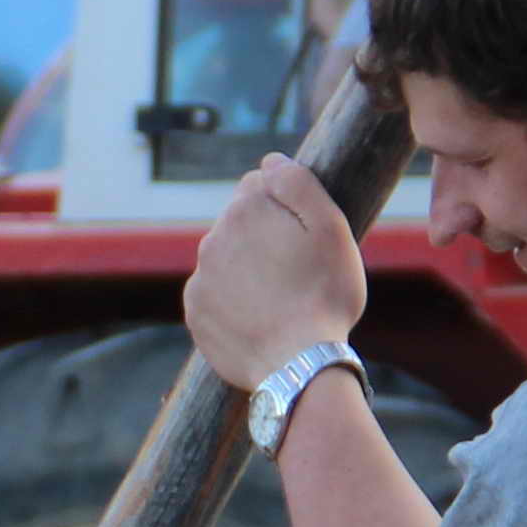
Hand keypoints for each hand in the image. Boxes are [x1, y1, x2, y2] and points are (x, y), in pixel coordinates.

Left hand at [184, 155, 365, 387]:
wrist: (300, 366)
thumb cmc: (325, 295)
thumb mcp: (332, 228)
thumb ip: (298, 183)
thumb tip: (269, 161)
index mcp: (246, 208)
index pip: (260, 185)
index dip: (285, 207)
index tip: (302, 237)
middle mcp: (213, 237)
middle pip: (240, 223)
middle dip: (263, 237)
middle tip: (295, 272)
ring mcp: (200, 277)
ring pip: (225, 259)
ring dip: (247, 269)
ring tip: (279, 299)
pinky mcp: (194, 311)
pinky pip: (213, 295)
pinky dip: (232, 302)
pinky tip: (258, 318)